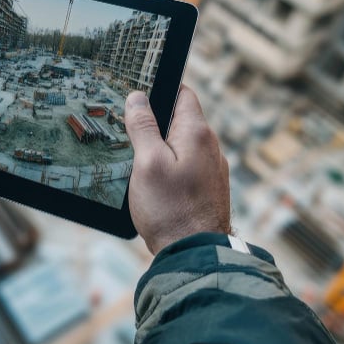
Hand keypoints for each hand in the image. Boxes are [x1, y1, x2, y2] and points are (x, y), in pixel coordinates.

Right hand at [124, 86, 230, 254]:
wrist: (195, 255)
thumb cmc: (170, 210)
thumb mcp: (147, 163)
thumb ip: (143, 127)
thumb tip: (137, 98)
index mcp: (197, 133)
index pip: (183, 93)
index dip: (161, 89)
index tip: (139, 94)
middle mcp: (211, 147)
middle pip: (182, 120)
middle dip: (158, 122)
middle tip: (130, 131)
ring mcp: (213, 169)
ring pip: (184, 145)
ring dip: (164, 148)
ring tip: (140, 162)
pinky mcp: (209, 189)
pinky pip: (188, 166)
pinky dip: (172, 167)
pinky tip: (157, 184)